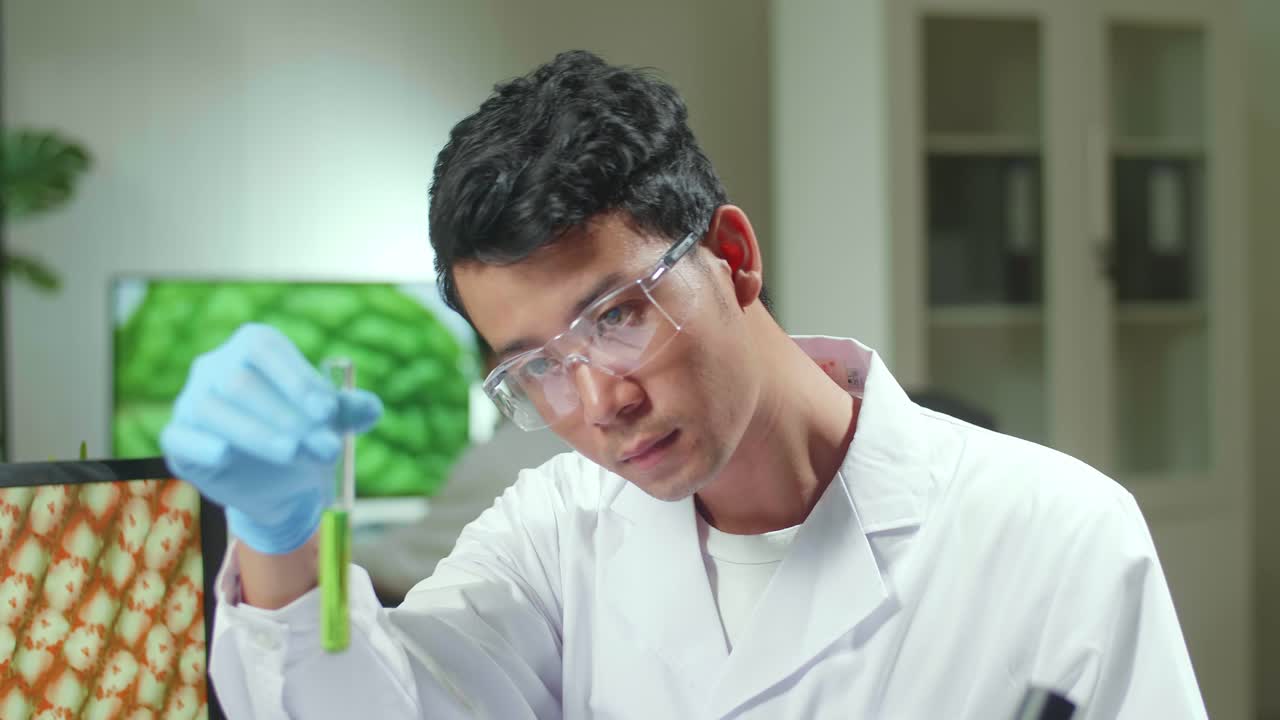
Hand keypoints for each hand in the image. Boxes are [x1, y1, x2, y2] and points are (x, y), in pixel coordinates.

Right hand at [160, 323, 381, 553]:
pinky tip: (226, 456)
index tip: (328, 411)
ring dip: (258, 434)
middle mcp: (215, 368)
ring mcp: (191, 402)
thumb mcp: (331, 423)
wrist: (276, 483)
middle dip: (287, 415)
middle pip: (241, 381)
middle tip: (324, 446)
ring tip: (294, 453)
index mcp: (252, 347)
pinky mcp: (177, 439)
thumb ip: (352, 411)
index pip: (265, 348)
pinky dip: (204, 445)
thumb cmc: (305, 435)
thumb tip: (371, 408)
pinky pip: (182, 437)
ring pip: (213, 411)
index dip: (296, 377)